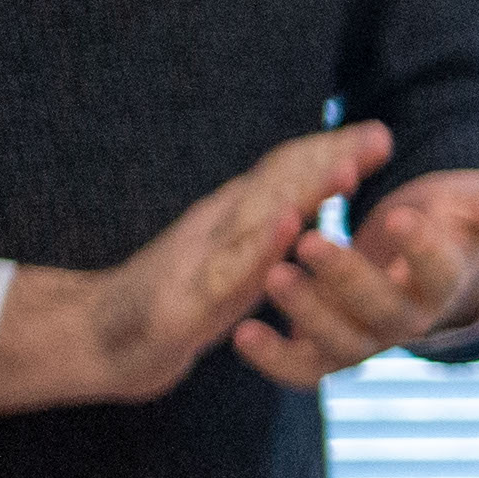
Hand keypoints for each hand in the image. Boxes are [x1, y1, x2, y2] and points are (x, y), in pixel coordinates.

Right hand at [0, 124, 387, 417]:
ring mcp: (198, 260)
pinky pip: (227, 269)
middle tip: (379, 137)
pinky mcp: (184, 302)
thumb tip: (303, 201)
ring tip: (348, 170)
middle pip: (277, 183)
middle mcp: (216, 227)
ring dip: (303, 192)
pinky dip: (259, 244)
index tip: (381, 136)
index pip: (284, 175)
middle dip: (328, 158)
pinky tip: (290, 225)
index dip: (330, 153)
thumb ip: (263, 233)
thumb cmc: (173, 301)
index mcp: (231, 218)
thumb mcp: (230, 262)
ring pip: (256, 217)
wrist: (97, 341)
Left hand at [241, 166, 478, 386]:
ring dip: (305, 314)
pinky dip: (274, 359)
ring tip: (274, 274)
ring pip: (340, 344)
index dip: (425, 249)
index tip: (406, 217)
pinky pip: (303, 368)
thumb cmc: (443, 220)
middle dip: (346, 279)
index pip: (440, 271)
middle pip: (382, 312)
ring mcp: (365, 339)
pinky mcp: (325, 349)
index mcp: (445, 282)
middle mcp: (407, 320)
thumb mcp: (470, 202)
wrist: (410, 255)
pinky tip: (245, 333)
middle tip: (311, 242)